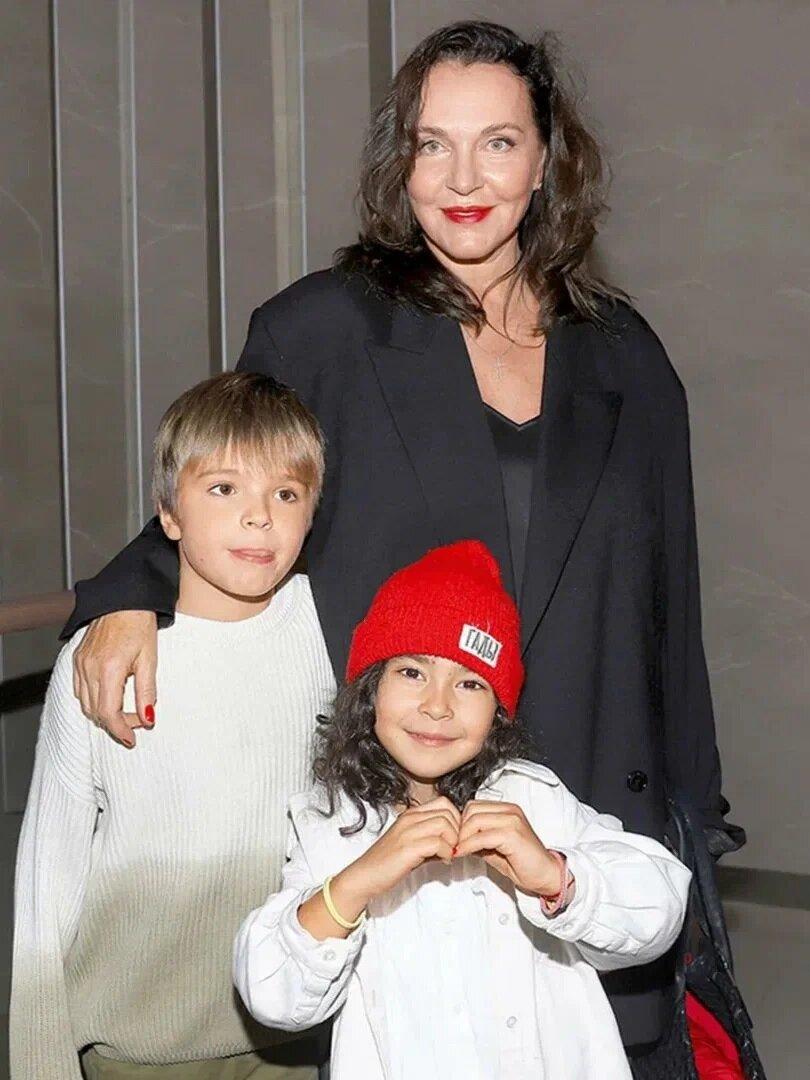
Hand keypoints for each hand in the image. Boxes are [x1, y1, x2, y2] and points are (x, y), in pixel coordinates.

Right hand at [73, 610, 157, 747]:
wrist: (123, 600)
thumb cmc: (139, 624)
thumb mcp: (149, 660)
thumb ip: (147, 692)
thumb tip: (148, 718)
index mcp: (109, 669)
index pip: (108, 713)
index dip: (120, 730)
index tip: (132, 739)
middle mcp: (89, 668)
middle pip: (95, 712)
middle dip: (116, 723)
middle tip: (137, 721)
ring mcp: (80, 664)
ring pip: (85, 704)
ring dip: (104, 713)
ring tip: (127, 711)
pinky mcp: (77, 659)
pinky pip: (80, 690)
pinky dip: (93, 700)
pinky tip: (111, 696)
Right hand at [334, 796, 461, 912]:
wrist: (365, 875)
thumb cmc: (388, 862)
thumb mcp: (412, 843)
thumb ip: (432, 837)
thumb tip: (456, 841)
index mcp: (411, 814)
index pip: (445, 802)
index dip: (456, 819)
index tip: (454, 836)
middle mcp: (409, 818)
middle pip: (448, 812)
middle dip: (458, 831)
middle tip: (454, 847)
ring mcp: (408, 832)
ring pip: (445, 825)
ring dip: (453, 842)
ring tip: (448, 854)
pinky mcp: (408, 848)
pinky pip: (438, 843)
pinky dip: (446, 853)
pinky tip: (443, 861)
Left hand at [453, 800, 560, 896]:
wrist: (547, 876)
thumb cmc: (524, 864)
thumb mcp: (495, 848)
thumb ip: (479, 839)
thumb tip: (458, 839)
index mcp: (507, 810)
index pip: (473, 806)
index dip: (461, 823)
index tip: (456, 840)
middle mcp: (510, 810)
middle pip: (471, 810)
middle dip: (459, 829)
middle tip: (455, 846)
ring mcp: (512, 821)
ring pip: (474, 820)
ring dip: (462, 837)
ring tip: (459, 851)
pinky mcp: (512, 834)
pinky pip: (481, 837)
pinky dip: (468, 846)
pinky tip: (464, 854)